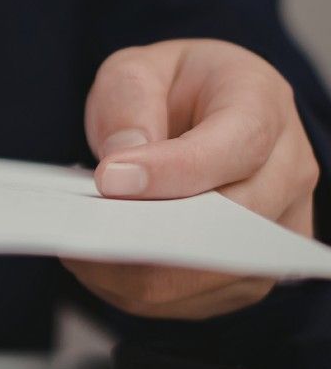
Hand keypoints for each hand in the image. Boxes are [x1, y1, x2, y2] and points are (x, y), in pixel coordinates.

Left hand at [63, 39, 318, 319]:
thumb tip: (124, 159)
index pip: (231, 149)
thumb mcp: (140, 70)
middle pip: (228, 223)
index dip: (171, 172)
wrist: (204, 115)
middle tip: (81, 227)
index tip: (109, 179)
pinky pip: (193, 299)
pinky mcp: (251, 272)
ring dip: (135, 269)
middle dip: (148, 232)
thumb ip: (131, 101)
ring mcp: (277, 228)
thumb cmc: (173, 89)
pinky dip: (137, 288)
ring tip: (80, 245)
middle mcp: (288, 170)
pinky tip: (97, 265)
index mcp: (263, 106)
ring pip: (209, 274)